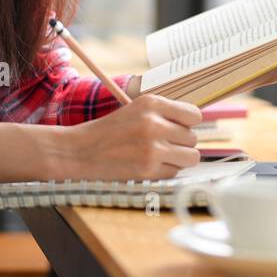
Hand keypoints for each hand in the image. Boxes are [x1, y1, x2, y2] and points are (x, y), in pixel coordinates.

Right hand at [49, 94, 202, 180]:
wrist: (80, 151)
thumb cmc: (109, 131)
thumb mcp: (135, 110)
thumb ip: (164, 114)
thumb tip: (196, 124)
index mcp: (151, 103)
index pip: (194, 115)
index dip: (188, 124)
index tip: (179, 129)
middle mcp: (154, 123)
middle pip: (193, 138)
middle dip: (181, 144)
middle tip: (164, 145)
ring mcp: (152, 148)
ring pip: (191, 157)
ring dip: (179, 159)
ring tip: (161, 157)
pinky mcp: (148, 169)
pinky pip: (175, 172)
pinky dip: (165, 171)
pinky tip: (148, 166)